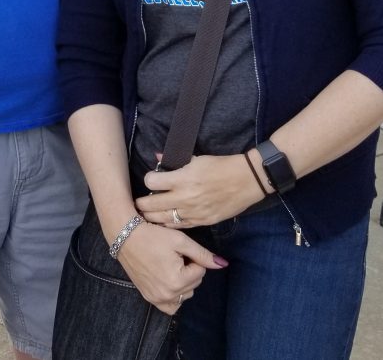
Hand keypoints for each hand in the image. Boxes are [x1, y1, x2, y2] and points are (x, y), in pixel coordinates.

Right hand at [116, 222, 226, 314]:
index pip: (200, 271)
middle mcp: (167, 295)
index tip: (177, 249)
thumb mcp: (180, 241)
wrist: (125, 235)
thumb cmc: (152, 235)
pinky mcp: (149, 298)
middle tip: (172, 255)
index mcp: (176, 281)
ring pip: (185, 295)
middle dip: (188, 270)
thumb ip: (203, 255)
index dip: (192, 258)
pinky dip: (173, 296)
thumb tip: (223, 265)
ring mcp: (156, 298)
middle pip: (194, 284)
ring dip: (182, 283)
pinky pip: (170, 306)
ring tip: (168, 265)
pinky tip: (167, 281)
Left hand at [135, 154, 261, 229]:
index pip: (152, 182)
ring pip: (164, 219)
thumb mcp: (197, 158)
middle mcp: (185, 197)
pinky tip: (162, 222)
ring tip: (145, 215)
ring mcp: (194, 212)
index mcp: (183, 178)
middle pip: (153, 205)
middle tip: (136, 203)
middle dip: (141, 204)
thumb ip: (175, 161)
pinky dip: (169, 224)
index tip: (149, 180)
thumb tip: (156, 156)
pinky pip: (179, 226)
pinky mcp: (203, 221)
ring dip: (152, 217)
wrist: (246, 181)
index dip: (148, 180)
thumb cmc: (221, 166)